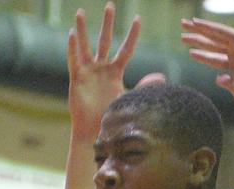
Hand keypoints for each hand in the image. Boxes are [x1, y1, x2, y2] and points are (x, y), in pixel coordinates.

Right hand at [67, 2, 142, 135]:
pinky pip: (74, 60)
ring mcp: (88, 72)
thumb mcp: (130, 98)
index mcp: (116, 72)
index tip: (139, 19)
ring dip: (83, 29)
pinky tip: (71, 34)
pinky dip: (72, 48)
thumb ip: (144, 86)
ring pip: (85, 46)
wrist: (95, 131)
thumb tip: (162, 77)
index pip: (126, 49)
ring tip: (80, 12)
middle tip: (110, 5)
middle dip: (107, 23)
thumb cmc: (112, 116)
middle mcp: (101, 68)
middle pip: (105, 41)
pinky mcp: (77, 79)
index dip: (132, 35)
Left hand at [181, 17, 233, 103]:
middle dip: (197, 39)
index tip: (190, 52)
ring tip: (184, 24)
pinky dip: (209, 26)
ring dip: (199, 30)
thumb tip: (218, 78)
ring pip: (214, 35)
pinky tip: (197, 23)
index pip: (214, 58)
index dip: (202, 55)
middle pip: (212, 44)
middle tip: (182, 35)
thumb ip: (227, 84)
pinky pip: (221, 30)